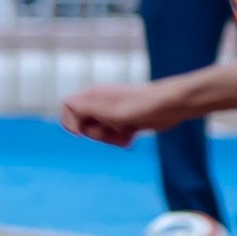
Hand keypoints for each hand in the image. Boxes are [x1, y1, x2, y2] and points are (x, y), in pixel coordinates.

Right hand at [58, 80, 172, 147]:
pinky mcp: (124, 122)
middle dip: (96, 134)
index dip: (70, 123)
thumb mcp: (108, 110)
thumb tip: (65, 106)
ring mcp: (112, 113)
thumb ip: (84, 109)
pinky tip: (133, 134)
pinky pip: (113, 137)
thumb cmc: (141, 106)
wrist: (171, 106)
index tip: (81, 132)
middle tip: (113, 129)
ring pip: (99, 134)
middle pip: (83, 126)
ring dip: (111, 139)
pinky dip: (121, 139)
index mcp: (93, 96)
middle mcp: (100, 103)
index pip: (67, 109)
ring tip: (126, 132)